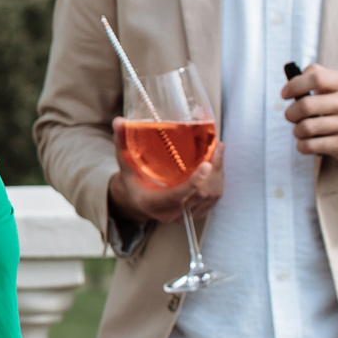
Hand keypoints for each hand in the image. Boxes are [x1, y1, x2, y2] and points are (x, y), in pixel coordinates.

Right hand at [107, 125, 224, 223]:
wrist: (137, 200)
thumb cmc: (132, 179)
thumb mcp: (125, 162)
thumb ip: (122, 142)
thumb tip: (119, 121)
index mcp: (151, 203)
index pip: (176, 196)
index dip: (193, 183)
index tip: (206, 164)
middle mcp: (169, 214)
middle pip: (200, 195)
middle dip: (213, 171)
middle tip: (217, 147)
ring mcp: (184, 216)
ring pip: (210, 197)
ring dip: (218, 174)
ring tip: (219, 150)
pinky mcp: (195, 214)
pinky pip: (214, 199)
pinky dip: (219, 180)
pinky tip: (218, 163)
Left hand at [283, 65, 337, 164]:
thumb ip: (319, 77)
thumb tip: (292, 81)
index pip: (315, 77)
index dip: (294, 85)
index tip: (285, 94)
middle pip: (305, 105)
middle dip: (290, 113)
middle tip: (291, 116)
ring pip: (305, 128)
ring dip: (297, 131)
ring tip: (301, 131)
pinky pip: (310, 145)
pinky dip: (302, 145)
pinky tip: (307, 143)